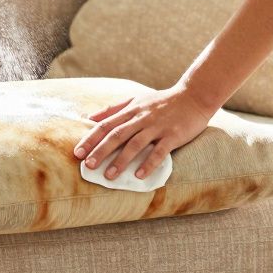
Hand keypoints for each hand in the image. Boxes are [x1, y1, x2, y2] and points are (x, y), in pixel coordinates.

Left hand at [74, 82, 218, 180]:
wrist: (194, 96)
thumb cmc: (163, 101)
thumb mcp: (136, 99)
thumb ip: (114, 109)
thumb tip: (90, 118)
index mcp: (131, 110)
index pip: (106, 124)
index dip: (90, 138)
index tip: (77, 152)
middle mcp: (141, 118)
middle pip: (117, 135)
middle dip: (100, 150)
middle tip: (87, 166)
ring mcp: (157, 127)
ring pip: (135, 144)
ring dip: (121, 160)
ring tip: (109, 176)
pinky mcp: (173, 136)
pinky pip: (159, 151)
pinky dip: (149, 163)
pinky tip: (139, 175)